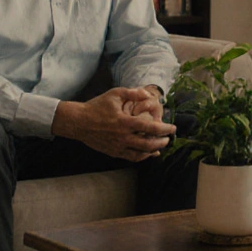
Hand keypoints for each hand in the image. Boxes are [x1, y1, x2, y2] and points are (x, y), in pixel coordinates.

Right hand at [53, 87, 176, 161]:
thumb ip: (133, 93)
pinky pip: (131, 158)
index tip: (173, 128)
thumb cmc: (97, 106)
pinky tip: (148, 153)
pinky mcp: (113, 152)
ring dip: (153, 151)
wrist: (78, 122)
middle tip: (169, 138)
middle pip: (148, 144)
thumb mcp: (115, 94)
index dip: (165, 129)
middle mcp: (122, 137)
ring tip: (161, 146)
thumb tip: (148, 94)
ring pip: (140, 154)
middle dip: (162, 142)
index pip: (151, 128)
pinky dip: (142, 156)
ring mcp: (117, 147)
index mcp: (125, 122)